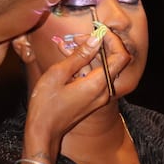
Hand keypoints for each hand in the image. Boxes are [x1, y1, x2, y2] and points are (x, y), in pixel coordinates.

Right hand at [23, 28, 129, 160]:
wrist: (43, 133)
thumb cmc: (46, 105)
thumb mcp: (58, 74)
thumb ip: (80, 55)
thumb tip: (96, 38)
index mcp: (98, 84)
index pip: (121, 56)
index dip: (112, 40)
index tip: (97, 31)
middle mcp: (104, 92)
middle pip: (115, 61)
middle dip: (100, 45)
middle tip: (78, 38)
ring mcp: (100, 97)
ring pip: (105, 68)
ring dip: (91, 55)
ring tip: (69, 46)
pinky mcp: (94, 100)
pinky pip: (97, 78)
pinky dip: (87, 66)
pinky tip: (69, 60)